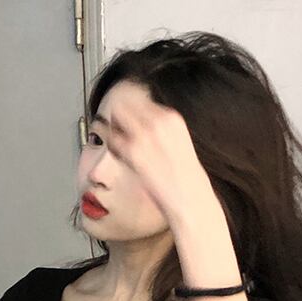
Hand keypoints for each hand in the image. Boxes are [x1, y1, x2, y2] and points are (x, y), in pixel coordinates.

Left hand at [105, 95, 213, 223]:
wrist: (189, 197)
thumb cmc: (186, 178)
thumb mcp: (179, 142)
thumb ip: (162, 129)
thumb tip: (143, 124)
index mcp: (172, 117)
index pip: (142, 101)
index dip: (133, 112)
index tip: (132, 123)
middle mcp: (158, 121)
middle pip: (126, 104)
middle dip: (121, 117)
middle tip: (121, 131)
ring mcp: (144, 135)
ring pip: (116, 117)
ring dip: (115, 129)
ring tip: (123, 145)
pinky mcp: (133, 151)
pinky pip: (112, 140)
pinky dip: (113, 146)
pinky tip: (123, 157)